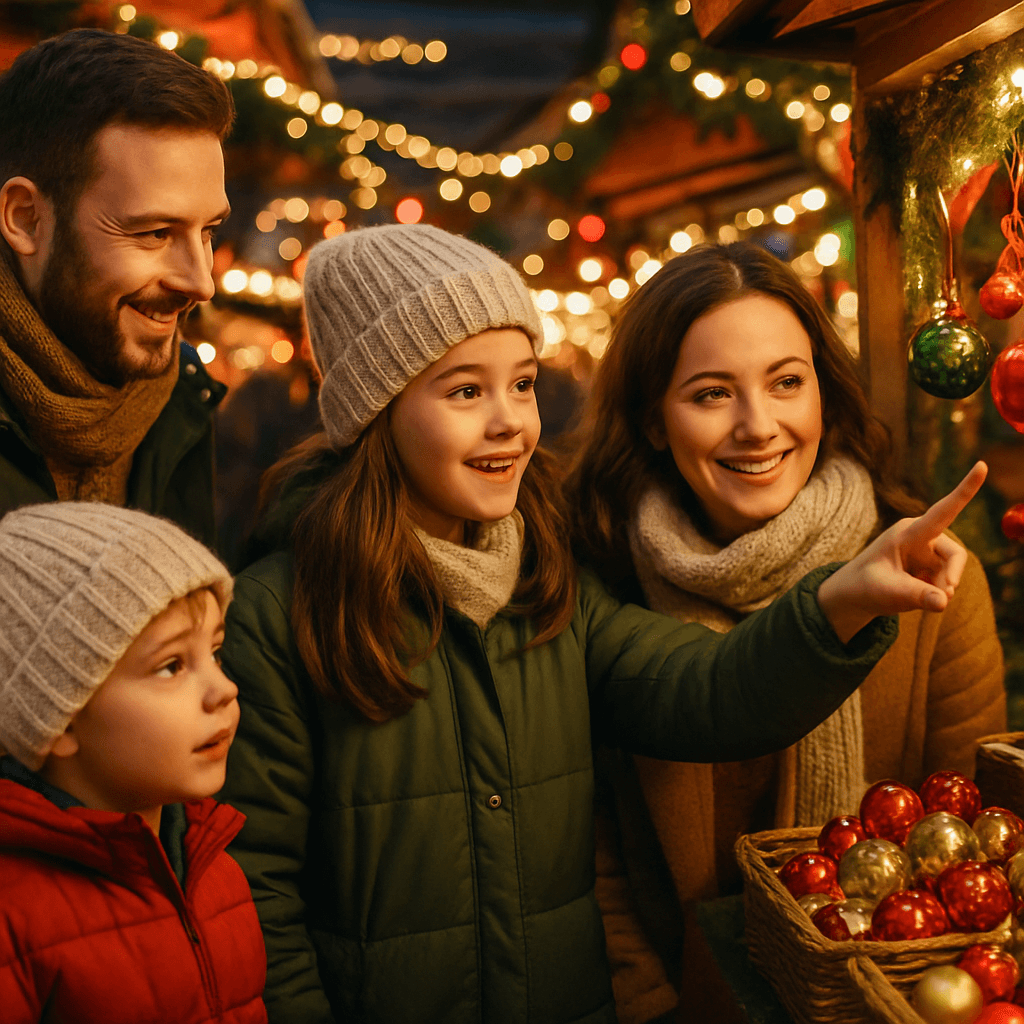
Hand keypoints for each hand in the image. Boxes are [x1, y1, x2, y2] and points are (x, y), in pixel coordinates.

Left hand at [817, 462, 987, 642]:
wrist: (855, 594)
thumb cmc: (865, 586)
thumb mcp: (887, 592)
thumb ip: (916, 595)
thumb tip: (945, 600)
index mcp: (908, 532)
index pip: (942, 511)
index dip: (965, 490)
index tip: (982, 465)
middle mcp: (922, 537)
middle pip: (955, 555)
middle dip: (952, 577)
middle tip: (943, 595)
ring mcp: (928, 552)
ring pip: (952, 571)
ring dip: (943, 588)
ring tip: (919, 597)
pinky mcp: (931, 566)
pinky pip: (947, 580)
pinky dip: (937, 593)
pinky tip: (915, 594)